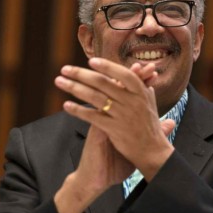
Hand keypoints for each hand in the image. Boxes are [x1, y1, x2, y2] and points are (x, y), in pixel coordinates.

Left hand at [55, 58, 173, 179]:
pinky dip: (78, 110)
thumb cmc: (150, 126)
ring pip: (95, 98)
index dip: (107, 66)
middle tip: (65, 69)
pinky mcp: (114, 130)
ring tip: (60, 82)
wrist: (152, 152)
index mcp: (141, 92)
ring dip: (75, 88)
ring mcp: (122, 116)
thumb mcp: (150, 102)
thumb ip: (143, 85)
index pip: (123, 74)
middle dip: (81, 74)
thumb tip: (140, 69)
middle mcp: (132, 102)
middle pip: (103, 83)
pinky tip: (66, 105)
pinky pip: (92, 117)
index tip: (91, 60)